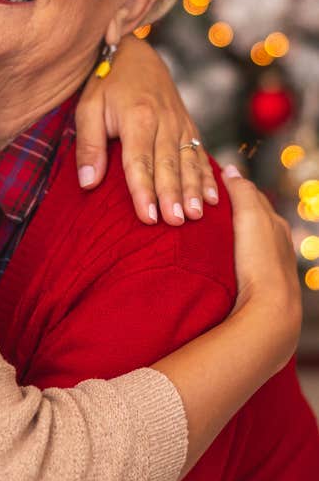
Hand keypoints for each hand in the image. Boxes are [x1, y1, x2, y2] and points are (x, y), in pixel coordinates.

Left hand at [76, 35, 217, 226]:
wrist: (135, 51)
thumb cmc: (106, 82)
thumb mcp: (87, 108)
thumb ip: (89, 145)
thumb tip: (88, 183)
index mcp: (137, 116)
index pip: (139, 161)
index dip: (144, 190)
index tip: (148, 217)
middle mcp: (164, 120)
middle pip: (168, 164)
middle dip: (172, 195)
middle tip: (175, 221)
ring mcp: (180, 122)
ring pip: (188, 161)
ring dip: (193, 190)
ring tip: (195, 215)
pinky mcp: (189, 124)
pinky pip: (201, 153)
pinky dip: (207, 176)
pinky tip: (212, 198)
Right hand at [221, 165, 300, 371]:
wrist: (269, 311)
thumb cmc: (260, 261)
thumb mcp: (250, 216)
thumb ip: (242, 191)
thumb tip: (231, 169)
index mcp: (276, 224)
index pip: (252, 197)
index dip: (232, 188)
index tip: (208, 183)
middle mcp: (277, 243)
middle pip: (251, 220)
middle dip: (232, 211)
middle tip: (203, 207)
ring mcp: (269, 266)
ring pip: (247, 242)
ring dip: (230, 236)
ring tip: (206, 233)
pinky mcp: (258, 287)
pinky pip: (243, 262)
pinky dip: (232, 255)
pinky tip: (218, 260)